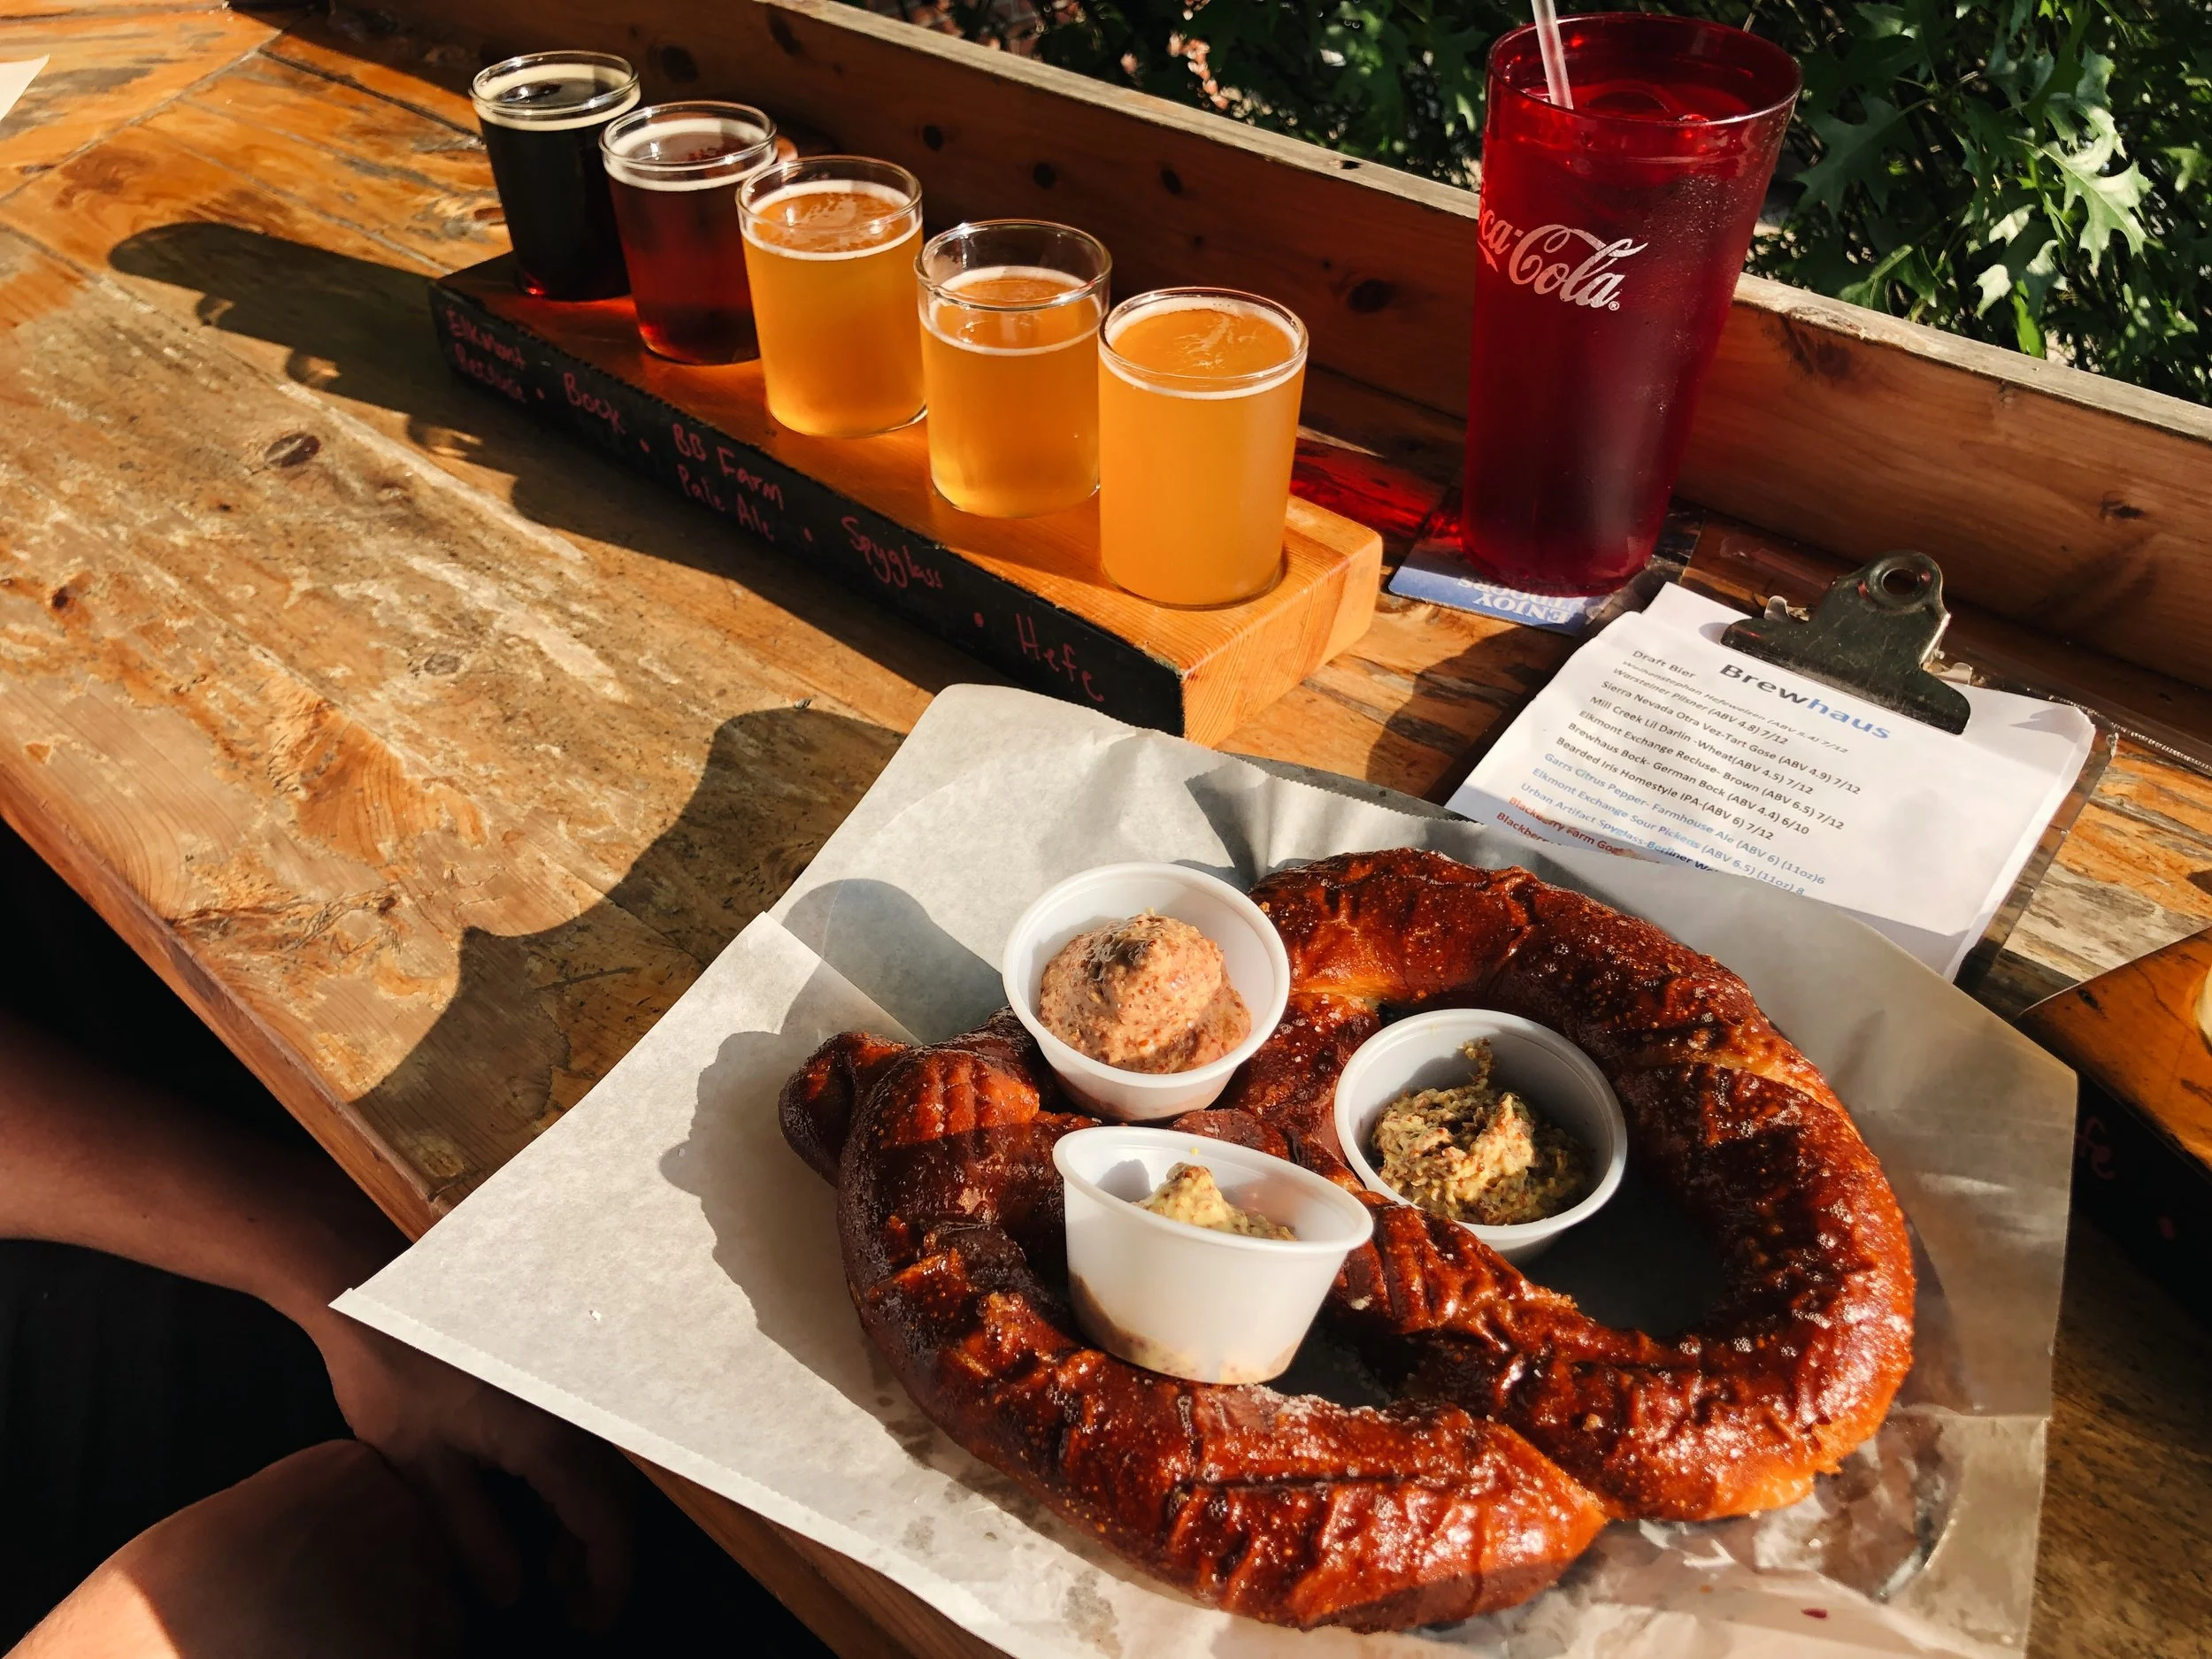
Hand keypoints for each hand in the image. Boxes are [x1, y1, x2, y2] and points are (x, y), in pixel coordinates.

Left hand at [309, 1313, 635, 1629]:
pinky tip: (538, 1513)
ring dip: (585, 1525)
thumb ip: (472, 1534)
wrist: (375, 1288)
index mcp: (547, 1435)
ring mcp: (566, 1388)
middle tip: (571, 1609)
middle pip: (614, 1496)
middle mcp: (574, 1408)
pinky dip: (570, 1488)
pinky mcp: (551, 1377)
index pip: (603, 1518)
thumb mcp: (421, 1470)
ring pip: (602, 1471)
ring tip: (549, 1572)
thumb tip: (511, 1592)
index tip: (595, 1622)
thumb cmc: (393, 1376)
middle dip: (600, 1560)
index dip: (608, 1577)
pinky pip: (581, 1444)